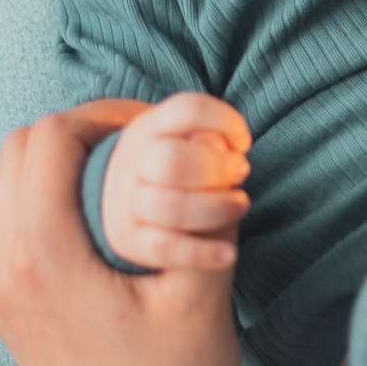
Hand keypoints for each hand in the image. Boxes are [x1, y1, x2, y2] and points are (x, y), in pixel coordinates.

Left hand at [0, 101, 244, 365]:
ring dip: (48, 163)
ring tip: (110, 170)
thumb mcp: (203, 296)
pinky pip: (0, 228)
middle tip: (133, 137)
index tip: (151, 123)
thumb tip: (210, 161)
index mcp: (44, 258)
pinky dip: (35, 200)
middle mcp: (5, 270)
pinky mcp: (8, 316)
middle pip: (14, 154)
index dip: (102, 114)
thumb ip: (201, 214)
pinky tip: (89, 219)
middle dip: (73, 130)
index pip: (50, 143)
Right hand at [101, 92, 252, 271]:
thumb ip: (208, 138)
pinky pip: (166, 249)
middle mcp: (133, 163)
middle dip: (217, 169)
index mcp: (148, 129)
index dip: (224, 121)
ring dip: (216, 208)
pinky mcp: (133, 242)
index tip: (243, 141)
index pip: (186, 110)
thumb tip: (218, 145)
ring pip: (171, 207)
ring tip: (240, 204)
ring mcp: (129, 205)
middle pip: (172, 161)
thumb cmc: (176, 170)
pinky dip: (202, 253)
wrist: (123, 203)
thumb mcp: (185, 142)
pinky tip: (229, 255)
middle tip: (240, 172)